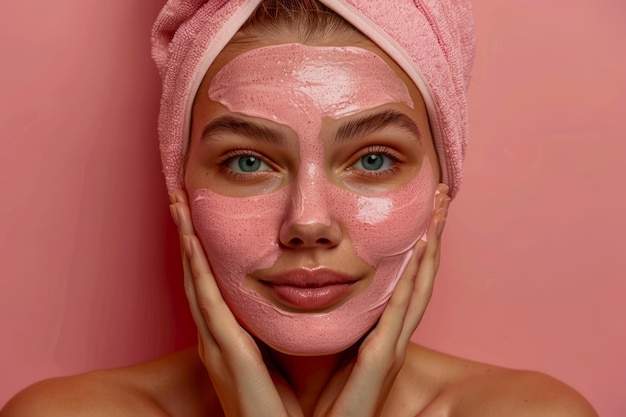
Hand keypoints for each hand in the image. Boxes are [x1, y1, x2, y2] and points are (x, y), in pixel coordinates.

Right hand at [169, 190, 302, 416]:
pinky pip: (207, 302)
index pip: (211, 285)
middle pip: (196, 276)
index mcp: (230, 338)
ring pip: (195, 281)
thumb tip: (302, 295)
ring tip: (178, 207)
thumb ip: (280, 329)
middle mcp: (216, 337)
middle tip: (179, 199)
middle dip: (186, 236)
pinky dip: (197, 270)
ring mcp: (216, 343)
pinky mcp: (226, 352)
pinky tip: (191, 241)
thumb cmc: (286, 405)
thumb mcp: (283, 357)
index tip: (198, 217)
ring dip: (185, 242)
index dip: (201, 251)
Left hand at [315, 183, 449, 416]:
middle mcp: (393, 336)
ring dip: (432, 249)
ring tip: (440, 213)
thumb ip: (323, 316)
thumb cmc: (318, 397)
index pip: (405, 281)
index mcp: (380, 333)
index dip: (418, 247)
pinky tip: (420, 253)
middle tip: (443, 196)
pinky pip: (400, 314)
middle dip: (435, 236)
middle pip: (421, 276)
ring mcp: (391, 347)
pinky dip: (413, 283)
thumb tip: (306, 279)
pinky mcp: (381, 360)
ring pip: (419, 288)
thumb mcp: (323, 346)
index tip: (423, 210)